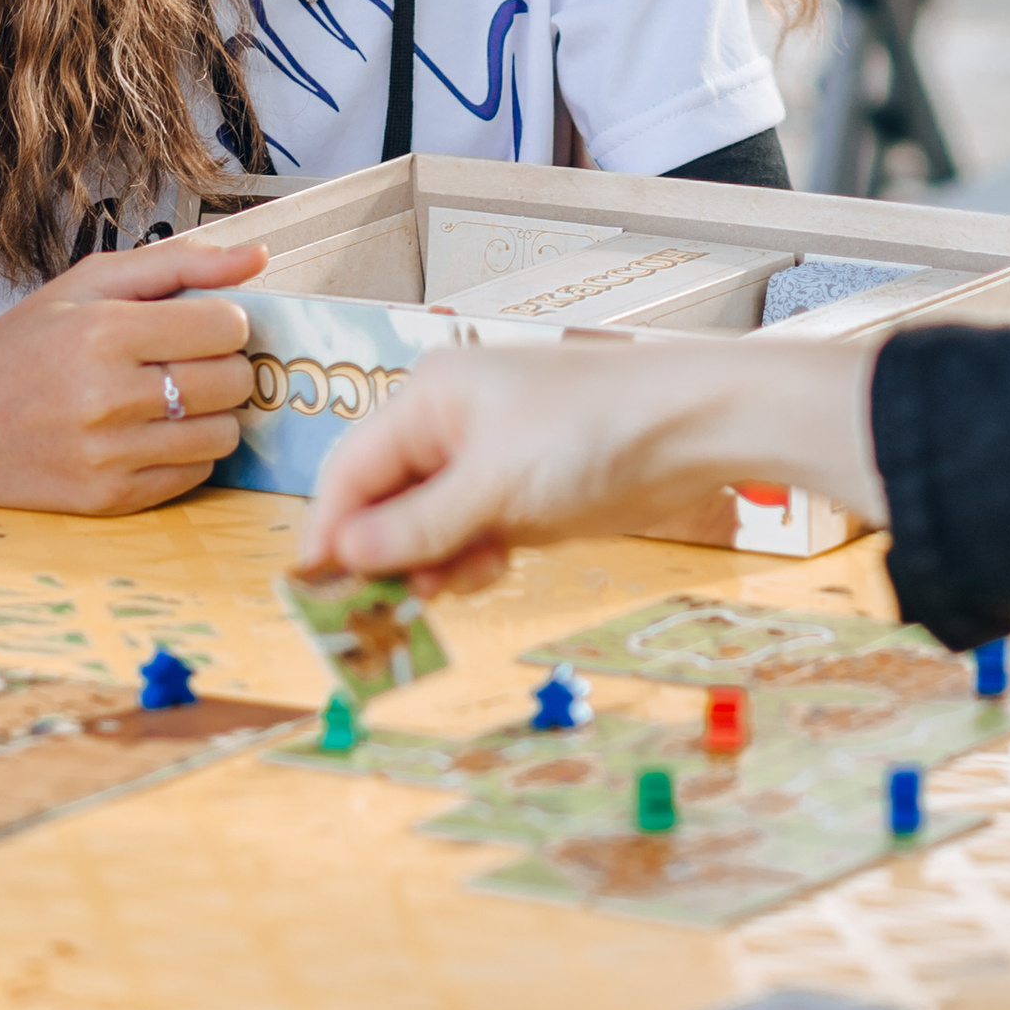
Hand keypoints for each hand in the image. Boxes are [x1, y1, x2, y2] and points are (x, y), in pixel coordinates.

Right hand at [0, 237, 265, 520]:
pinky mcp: (111, 499)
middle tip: (187, 359)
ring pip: (224, 433)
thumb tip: (257, 257)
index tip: (199, 323)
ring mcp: (110, 455)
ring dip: (212, 412)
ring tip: (171, 397)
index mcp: (102, 332)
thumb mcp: (86, 284)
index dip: (224, 320)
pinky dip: (188, 450)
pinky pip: (196, 473)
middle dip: (224, 365)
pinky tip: (151, 432)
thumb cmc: (20, 348)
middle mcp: (107, 397)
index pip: (226, 326)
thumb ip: (178, 263)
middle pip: (232, 380)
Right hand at [302, 337, 886, 592]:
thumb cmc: (593, 429)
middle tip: (375, 611)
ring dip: (429, 564)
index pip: (352, 468)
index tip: (313, 588)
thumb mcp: (495, 483)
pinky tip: (486, 571)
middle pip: (386, 501)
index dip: (329, 528)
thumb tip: (346, 553)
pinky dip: (470, 562)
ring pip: (428, 527)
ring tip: (443, 588)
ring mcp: (490, 463)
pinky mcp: (525, 497)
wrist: (695, 427)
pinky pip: (473, 538)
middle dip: (382, 552)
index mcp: (430, 398)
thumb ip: (419, 524)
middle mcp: (451, 426)